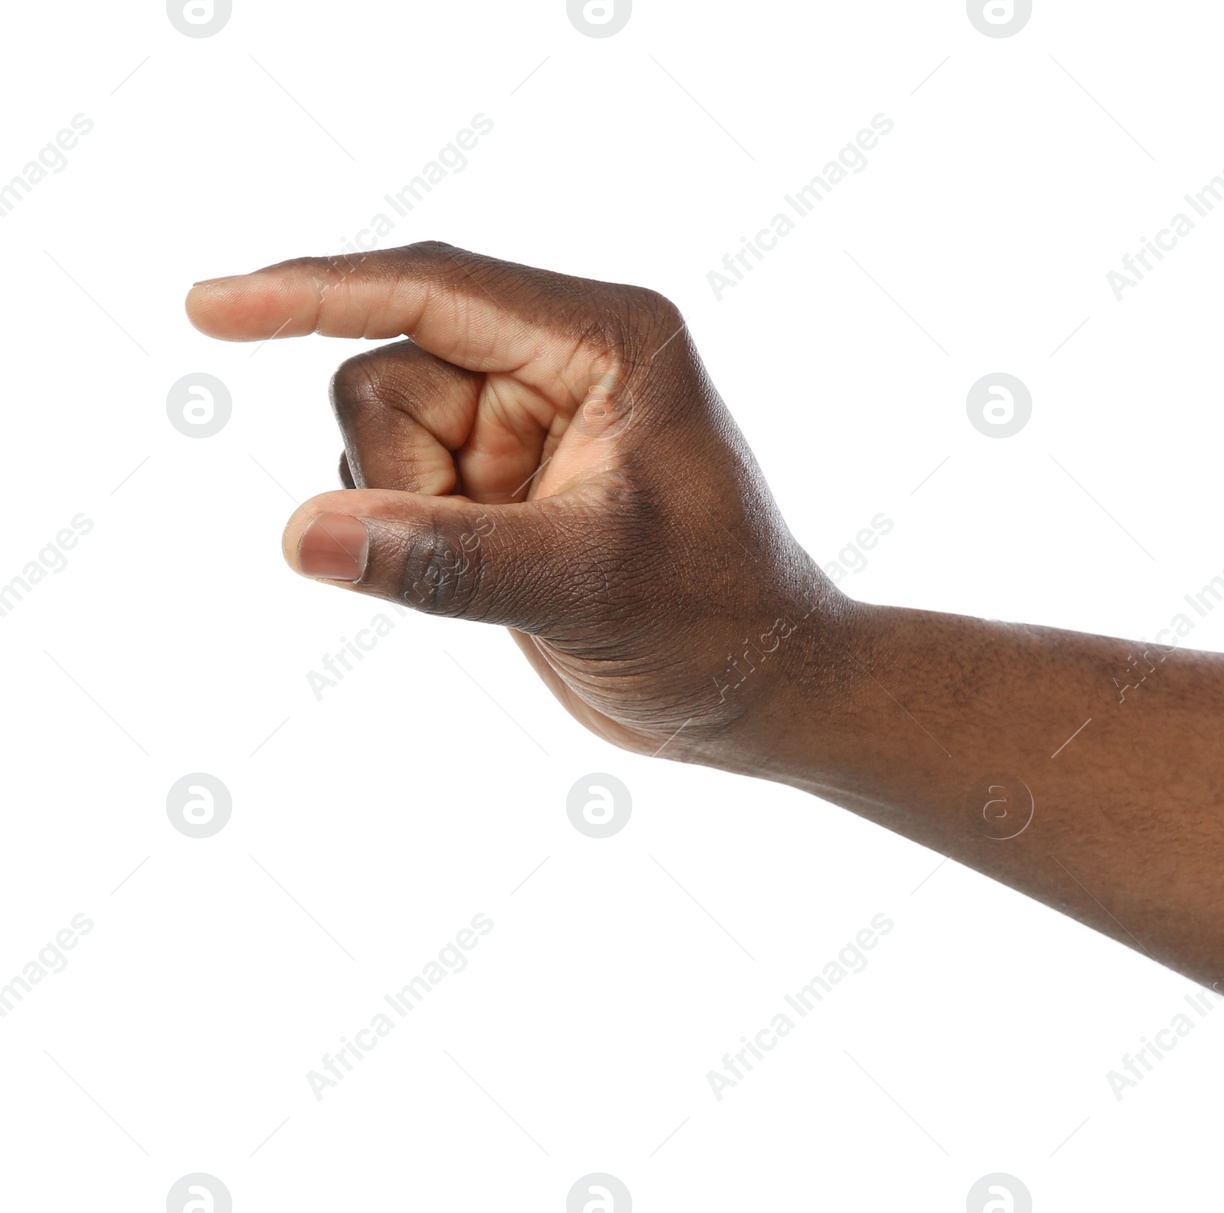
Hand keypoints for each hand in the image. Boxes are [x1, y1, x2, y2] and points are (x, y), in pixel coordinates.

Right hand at [186, 242, 848, 758]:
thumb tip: (301, 534)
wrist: (755, 693)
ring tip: (516, 565)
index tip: (208, 307)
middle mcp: (560, 360)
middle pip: (385, 366)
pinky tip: (497, 575)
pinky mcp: (500, 477)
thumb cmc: (715, 627)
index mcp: (608, 340)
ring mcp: (524, 419)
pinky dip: (410, 537)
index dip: (314, 292)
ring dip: (409, 510)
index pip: (434, 288)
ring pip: (375, 431)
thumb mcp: (585, 587)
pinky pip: (391, 486)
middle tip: (495, 542)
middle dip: (404, 470)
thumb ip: (444, 560)